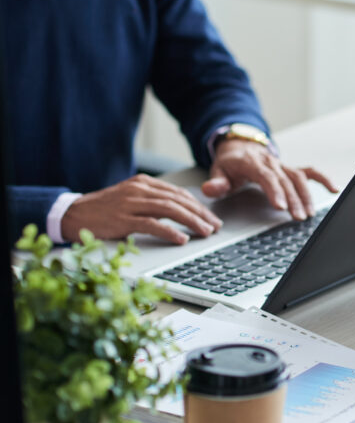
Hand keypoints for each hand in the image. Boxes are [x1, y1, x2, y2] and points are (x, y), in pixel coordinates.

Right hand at [61, 174, 222, 244]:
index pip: (178, 193)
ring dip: (192, 222)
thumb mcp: (131, 199)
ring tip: (206, 232)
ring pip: (169, 210)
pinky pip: (151, 224)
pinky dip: (170, 231)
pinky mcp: (122, 219)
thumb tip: (184, 210)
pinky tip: (182, 238)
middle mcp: (139, 190)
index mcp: (143, 183)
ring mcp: (130, 204)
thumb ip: (155, 201)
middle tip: (215, 226)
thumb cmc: (104, 210)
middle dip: (201, 214)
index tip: (212, 217)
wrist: (72, 214)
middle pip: (178, 200)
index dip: (199, 206)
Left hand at [202, 140, 337, 220]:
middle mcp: (271, 162)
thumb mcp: (218, 171)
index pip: (266, 176)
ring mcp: (283, 165)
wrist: (240, 147)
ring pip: (299, 178)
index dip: (274, 191)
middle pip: (285, 180)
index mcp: (252, 162)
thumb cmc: (230, 164)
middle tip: (298, 218)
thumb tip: (211, 189)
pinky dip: (323, 179)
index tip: (281, 206)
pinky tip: (334, 190)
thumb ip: (216, 182)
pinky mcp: (291, 168)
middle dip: (293, 200)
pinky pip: (310, 172)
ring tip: (309, 214)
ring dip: (306, 196)